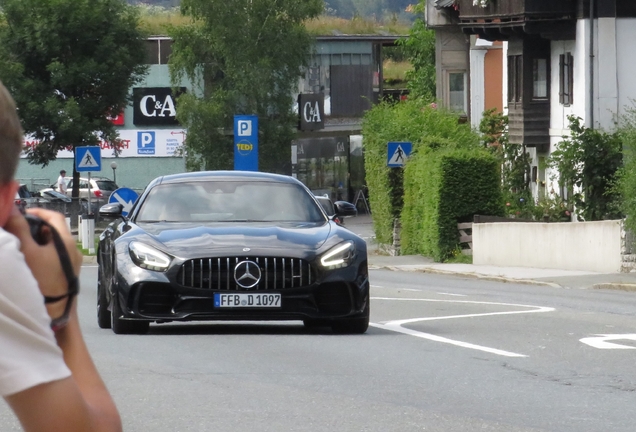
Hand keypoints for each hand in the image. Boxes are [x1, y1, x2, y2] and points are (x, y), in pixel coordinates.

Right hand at [5, 207, 81, 322]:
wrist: (55, 310)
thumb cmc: (42, 279)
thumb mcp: (28, 251)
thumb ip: (20, 229)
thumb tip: (14, 210)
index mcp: (67, 241)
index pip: (55, 217)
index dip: (38, 212)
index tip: (22, 214)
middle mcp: (73, 249)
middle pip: (54, 229)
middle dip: (35, 226)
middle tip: (17, 229)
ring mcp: (72, 261)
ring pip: (54, 243)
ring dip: (38, 239)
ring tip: (20, 243)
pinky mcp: (68, 271)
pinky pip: (55, 255)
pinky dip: (42, 251)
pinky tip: (29, 258)